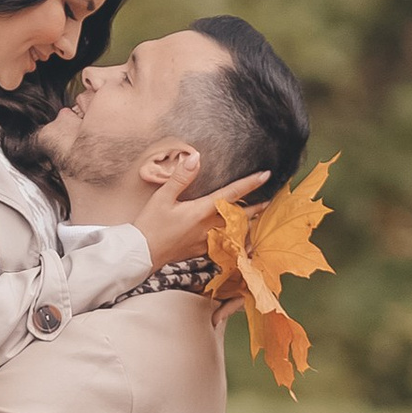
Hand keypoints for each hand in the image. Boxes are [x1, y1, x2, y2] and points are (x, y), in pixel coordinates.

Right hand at [141, 164, 266, 269]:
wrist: (141, 254)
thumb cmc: (150, 225)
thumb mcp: (162, 197)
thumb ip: (181, 177)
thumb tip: (196, 158)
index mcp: (201, 211)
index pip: (232, 194)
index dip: (250, 183)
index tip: (266, 175)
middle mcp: (209, 227)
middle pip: (240, 216)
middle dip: (257, 208)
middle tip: (270, 202)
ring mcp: (207, 241)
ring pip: (235, 232)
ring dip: (247, 224)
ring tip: (256, 218)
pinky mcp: (201, 251)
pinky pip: (224, 244)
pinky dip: (234, 239)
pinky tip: (236, 239)